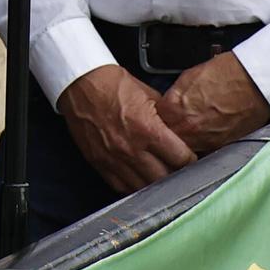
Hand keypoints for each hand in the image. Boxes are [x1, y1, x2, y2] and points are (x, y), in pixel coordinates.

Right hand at [55, 64, 197, 193]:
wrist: (80, 83)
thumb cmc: (112, 84)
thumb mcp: (148, 94)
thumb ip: (165, 116)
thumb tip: (179, 129)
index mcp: (148, 130)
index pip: (181, 159)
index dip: (189, 159)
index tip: (189, 158)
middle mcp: (132, 149)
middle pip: (165, 178)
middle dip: (174, 174)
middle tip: (176, 169)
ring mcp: (114, 159)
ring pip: (144, 187)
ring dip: (154, 183)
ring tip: (159, 176)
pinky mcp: (99, 162)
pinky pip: (121, 186)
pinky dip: (132, 186)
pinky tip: (138, 179)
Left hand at [155, 52, 269, 154]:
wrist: (254, 80)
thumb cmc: (226, 73)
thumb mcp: (188, 78)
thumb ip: (174, 97)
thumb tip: (168, 106)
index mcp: (174, 109)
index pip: (153, 124)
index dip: (155, 122)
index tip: (158, 121)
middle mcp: (187, 128)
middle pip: (167, 142)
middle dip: (167, 137)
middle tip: (171, 132)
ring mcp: (205, 141)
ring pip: (185, 151)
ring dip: (185, 145)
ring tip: (191, 135)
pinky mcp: (222, 147)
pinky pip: (205, 153)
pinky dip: (204, 148)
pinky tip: (206, 138)